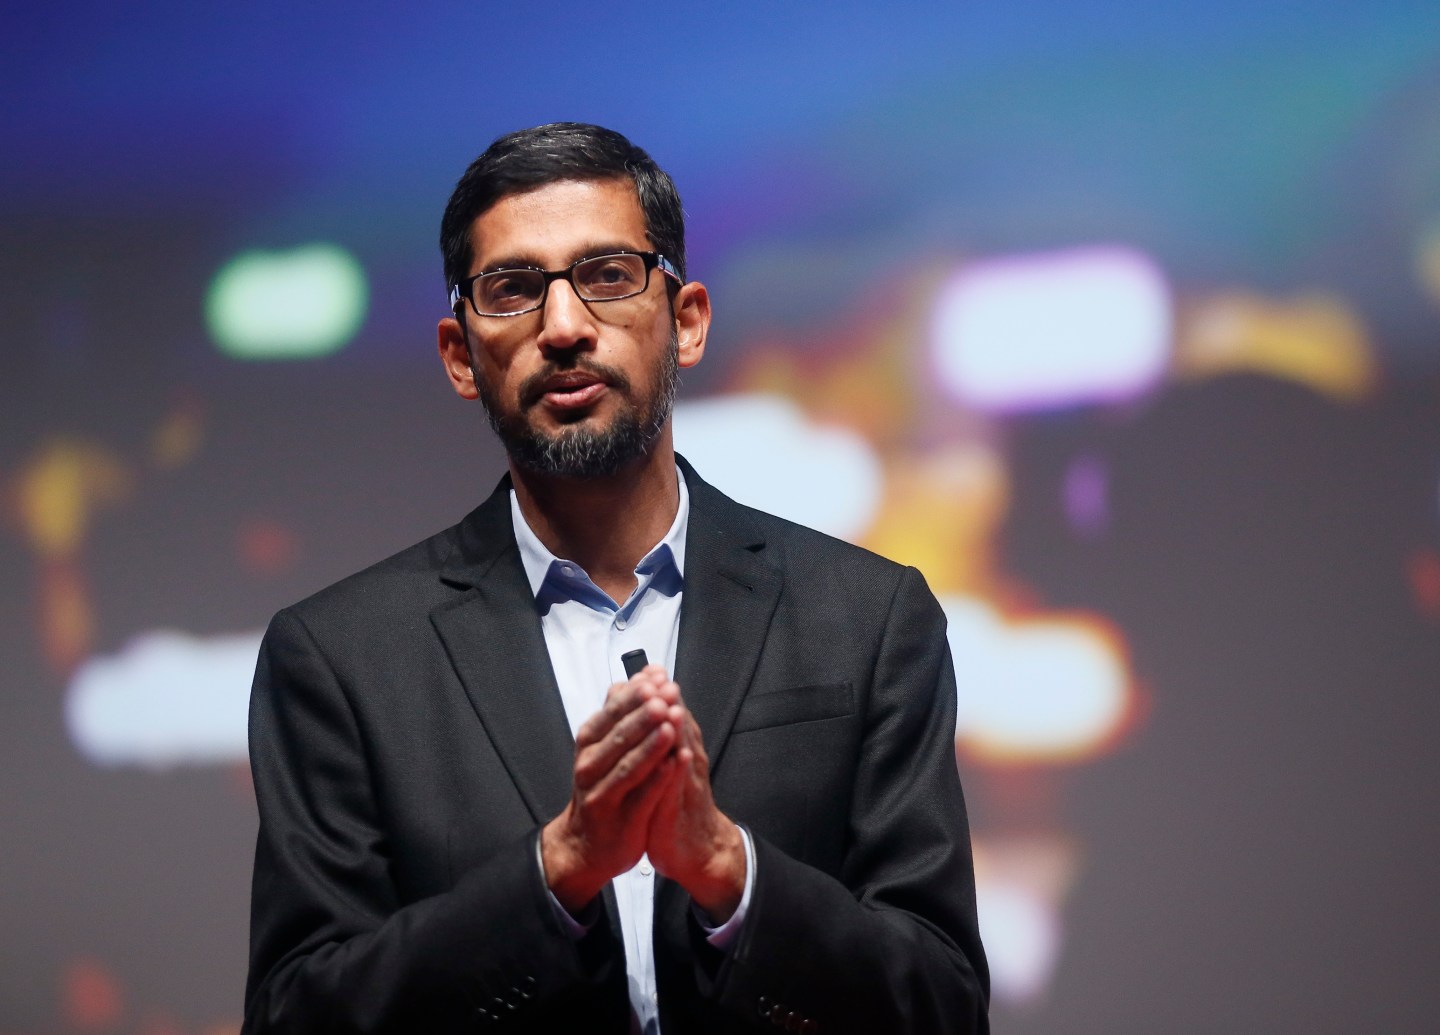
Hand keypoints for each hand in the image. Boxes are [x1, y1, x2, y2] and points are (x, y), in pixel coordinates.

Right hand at [541, 667, 685, 913]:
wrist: (587, 845)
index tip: (656, 676)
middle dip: (644, 714)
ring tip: (671, 724)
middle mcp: (590, 766)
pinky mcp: (619, 820)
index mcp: (590, 743)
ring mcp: (602, 794)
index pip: (611, 713)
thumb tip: (640, 674)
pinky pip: (640, 797)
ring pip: (628, 766)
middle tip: (665, 694)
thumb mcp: (604, 746)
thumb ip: (622, 712)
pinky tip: (674, 764)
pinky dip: (657, 780)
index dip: (634, 695)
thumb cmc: (601, 788)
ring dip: (651, 744)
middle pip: (619, 736)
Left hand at [645, 693, 745, 922]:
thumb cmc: (677, 801)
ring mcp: (688, 786)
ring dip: (679, 733)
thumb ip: (657, 729)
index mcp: (681, 747)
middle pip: (680, 727)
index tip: (650, 669)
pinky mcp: (682, 812)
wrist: (697, 847)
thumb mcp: (665, 760)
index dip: (660, 692)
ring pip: (684, 753)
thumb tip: (643, 696)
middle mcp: (688, 761)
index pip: (671, 713)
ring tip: (673, 711)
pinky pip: (682, 791)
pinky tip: (679, 760)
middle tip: (660, 681)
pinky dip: (680, 774)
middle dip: (670, 704)